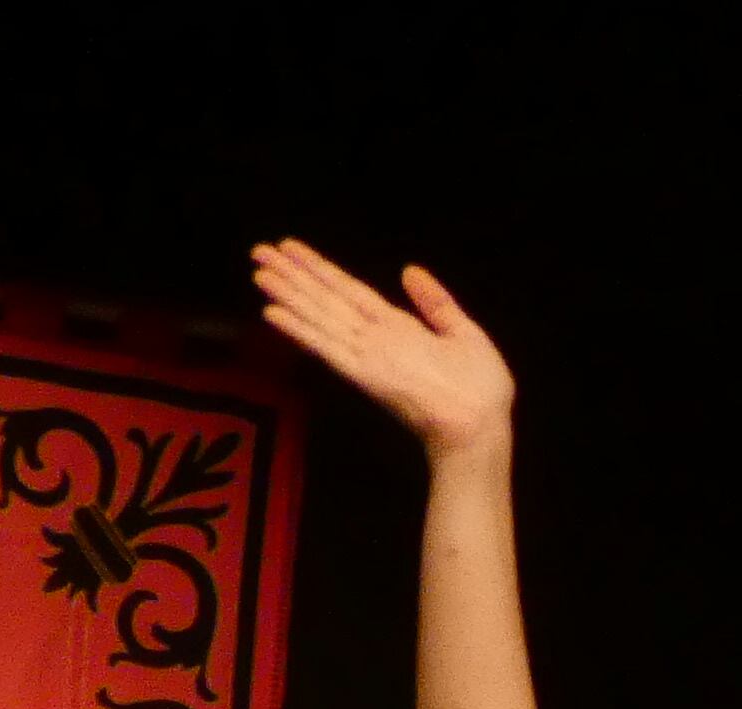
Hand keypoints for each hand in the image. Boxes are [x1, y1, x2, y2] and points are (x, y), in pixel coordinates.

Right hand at [251, 239, 514, 460]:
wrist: (483, 428)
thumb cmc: (480, 390)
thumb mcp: (464, 333)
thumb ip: (435, 303)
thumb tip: (409, 269)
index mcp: (397, 328)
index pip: (349, 291)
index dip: (320, 269)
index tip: (291, 247)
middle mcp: (375, 339)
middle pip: (326, 300)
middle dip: (292, 276)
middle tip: (258, 252)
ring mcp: (368, 356)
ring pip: (320, 317)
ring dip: (288, 295)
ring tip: (258, 272)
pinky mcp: (366, 375)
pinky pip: (328, 348)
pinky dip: (301, 330)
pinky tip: (274, 314)